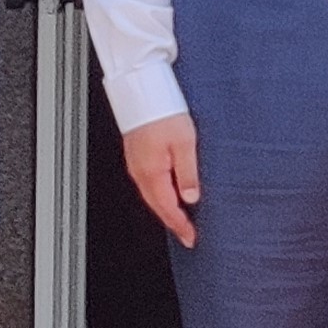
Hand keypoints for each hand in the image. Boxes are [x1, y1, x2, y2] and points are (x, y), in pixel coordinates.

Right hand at [122, 114, 200, 247]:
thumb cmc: (164, 111)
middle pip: (157, 206)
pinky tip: (169, 195)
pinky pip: (148, 184)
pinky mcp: (137, 155)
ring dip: (166, 210)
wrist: (142, 89)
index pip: (167, 208)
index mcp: (152, 172)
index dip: (180, 225)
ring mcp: (136, 164)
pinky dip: (159, 195)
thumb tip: (190, 197)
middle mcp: (140, 171)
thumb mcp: (185, 142)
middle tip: (187, 235)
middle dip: (172, 222)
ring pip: (151, 196)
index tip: (191, 238)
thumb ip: (187, 173)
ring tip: (181, 220)